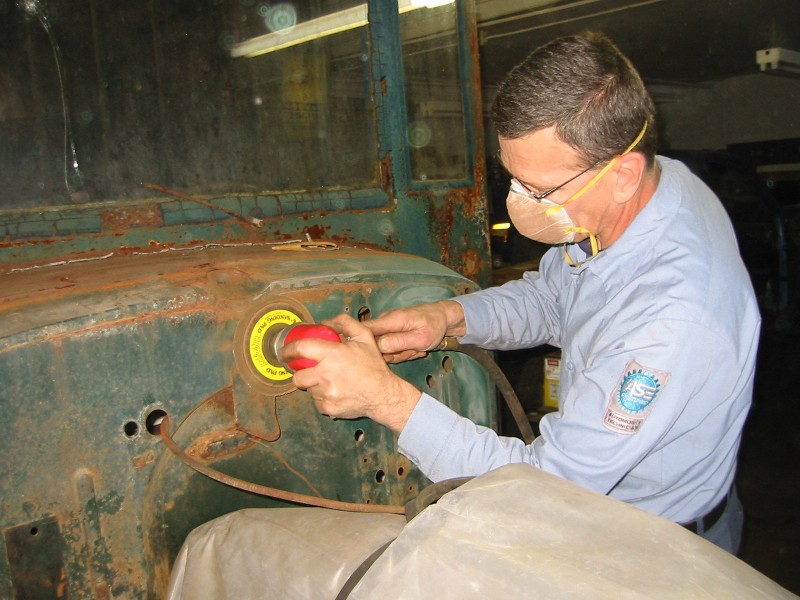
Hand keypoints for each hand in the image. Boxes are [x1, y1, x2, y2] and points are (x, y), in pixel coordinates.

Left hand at [282, 314, 421, 432]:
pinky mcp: (327, 407)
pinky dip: (323, 397)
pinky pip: (317, 401)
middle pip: (297, 376)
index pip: (300, 348)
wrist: (383, 395)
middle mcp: (326, 375)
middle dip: (301, 373)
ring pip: (308, 389)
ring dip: (315, 385)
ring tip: (331, 382)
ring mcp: (326, 393)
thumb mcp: (364, 338)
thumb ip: (344, 323)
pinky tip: (336, 393)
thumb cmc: (373, 366)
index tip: (286, 352)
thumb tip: (324, 322)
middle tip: (310, 371)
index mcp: (334, 354)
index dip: (288, 350)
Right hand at [364, 300, 466, 362]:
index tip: (376, 356)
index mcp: (390, 320)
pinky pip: (390, 347)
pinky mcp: (390, 333)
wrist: (442, 318)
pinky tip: (413, 347)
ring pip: (383, 349)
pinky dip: (402, 351)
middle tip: (410, 351)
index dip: (363, 344)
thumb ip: (398, 343)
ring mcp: (387, 328)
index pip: (364, 329)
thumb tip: (378, 347)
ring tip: (415, 348)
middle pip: (374, 345)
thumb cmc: (434, 326)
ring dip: (400, 353)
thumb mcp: (420, 338)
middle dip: (392, 354)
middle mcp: (384, 322)